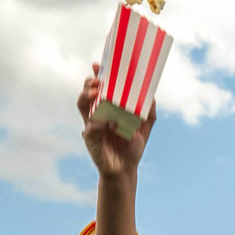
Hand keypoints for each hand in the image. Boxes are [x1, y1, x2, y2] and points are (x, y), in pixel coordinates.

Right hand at [78, 64, 155, 179]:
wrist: (126, 169)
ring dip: (87, 96)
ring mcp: (91, 124)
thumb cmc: (132, 147)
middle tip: (98, 79)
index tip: (99, 64)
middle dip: (90, 82)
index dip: (98, 75)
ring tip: (96, 92)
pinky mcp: (90, 138)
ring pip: (82, 104)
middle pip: (87, 92)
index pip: (100, 87)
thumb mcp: (144, 128)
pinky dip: (98, 123)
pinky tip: (109, 122)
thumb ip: (149, 113)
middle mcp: (97, 113)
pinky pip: (90, 127)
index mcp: (108, 107)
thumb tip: (152, 97)